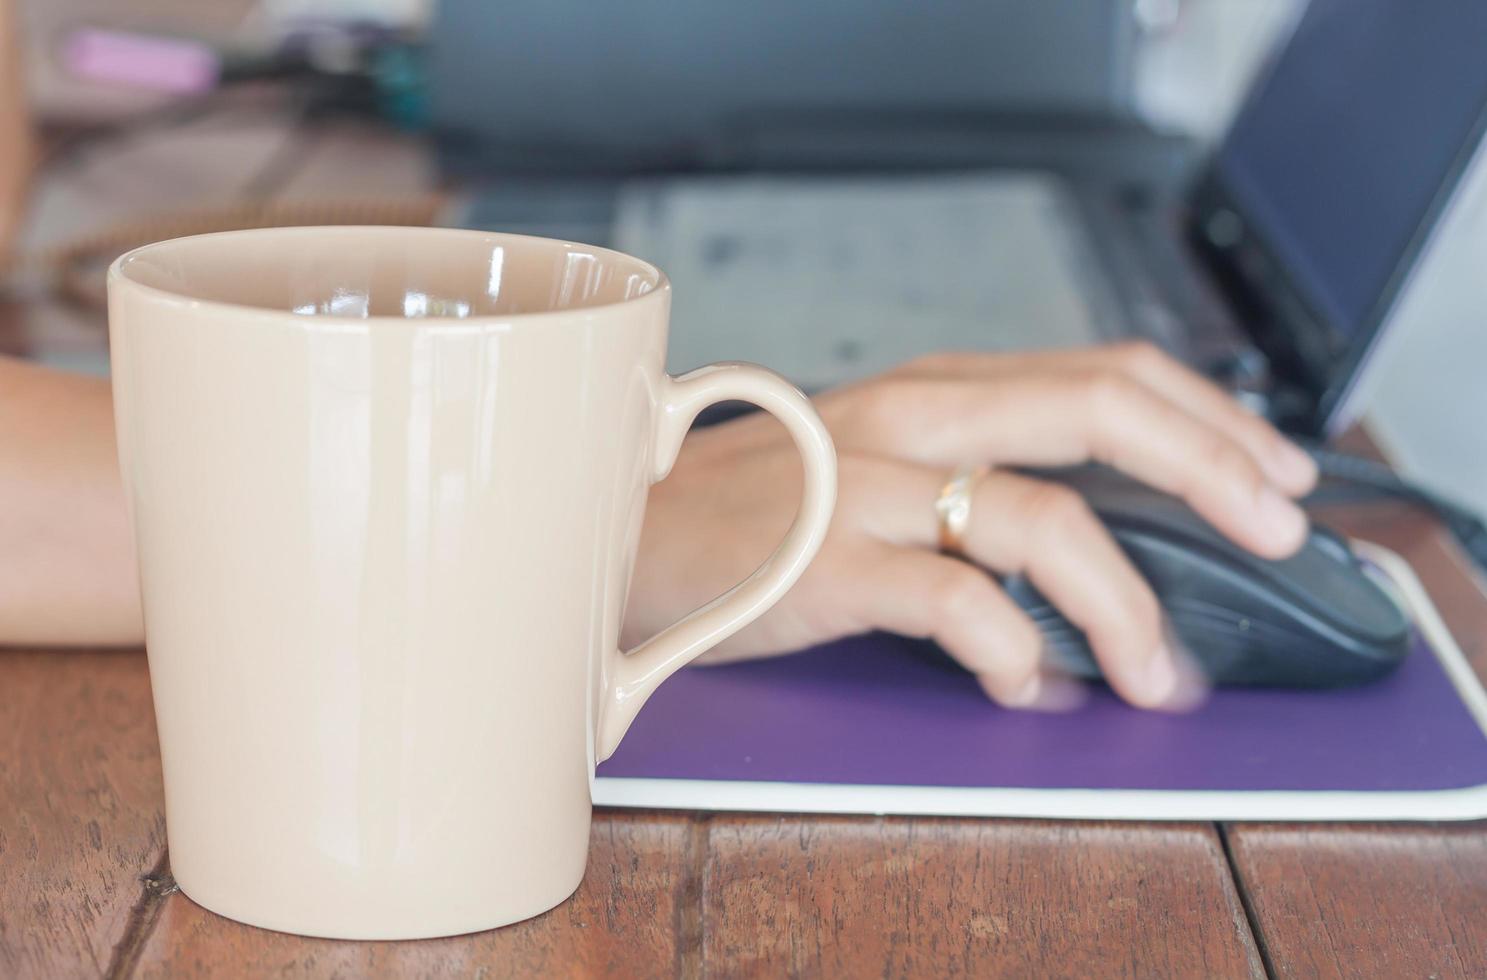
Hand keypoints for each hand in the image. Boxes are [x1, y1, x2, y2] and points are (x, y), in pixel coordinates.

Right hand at [623, 342, 1317, 710]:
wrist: (621, 533)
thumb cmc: (756, 509)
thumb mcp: (881, 462)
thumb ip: (979, 474)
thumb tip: (1105, 538)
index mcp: (939, 390)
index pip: (1106, 370)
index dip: (1211, 415)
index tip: (1276, 471)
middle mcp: (914, 417)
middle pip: (1100, 412)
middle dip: (1215, 470)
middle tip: (1280, 534)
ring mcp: (868, 485)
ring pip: (1041, 517)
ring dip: (1126, 603)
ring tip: (1158, 672)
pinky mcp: (824, 562)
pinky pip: (954, 603)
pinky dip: (1013, 651)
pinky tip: (1026, 683)